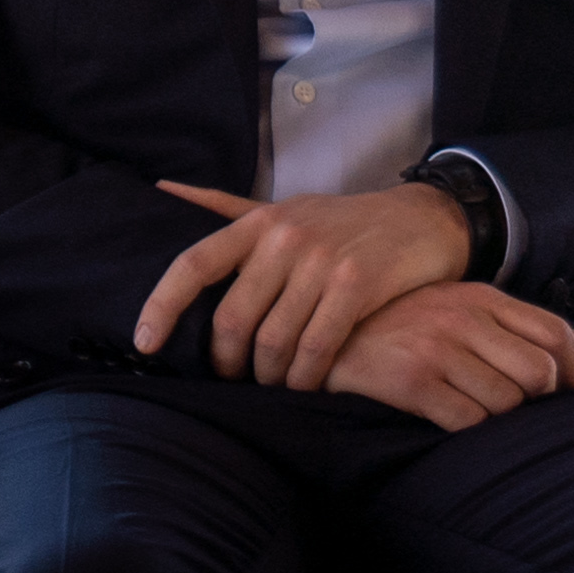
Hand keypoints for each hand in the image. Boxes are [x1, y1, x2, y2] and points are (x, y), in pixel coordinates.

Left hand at [135, 180, 478, 388]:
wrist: (427, 218)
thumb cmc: (348, 222)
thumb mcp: (287, 208)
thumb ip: (227, 207)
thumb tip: (163, 188)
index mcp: (260, 223)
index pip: (192, 265)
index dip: (161, 306)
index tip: (146, 343)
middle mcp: (286, 238)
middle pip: (232, 318)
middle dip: (228, 361)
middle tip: (235, 377)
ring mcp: (323, 261)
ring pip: (273, 340)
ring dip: (269, 375)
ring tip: (273, 384)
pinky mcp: (358, 284)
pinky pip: (316, 347)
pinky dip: (305, 376)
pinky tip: (305, 384)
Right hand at [323, 281, 573, 431]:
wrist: (326, 332)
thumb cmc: (403, 323)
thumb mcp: (461, 307)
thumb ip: (518, 323)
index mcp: (483, 298)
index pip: (554, 330)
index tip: (570, 388)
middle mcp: (464, 319)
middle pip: (538, 372)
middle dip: (540, 399)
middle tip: (521, 407)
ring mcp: (437, 349)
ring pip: (506, 402)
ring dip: (501, 418)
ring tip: (478, 410)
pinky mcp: (411, 382)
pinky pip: (468, 421)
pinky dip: (471, 429)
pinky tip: (453, 420)